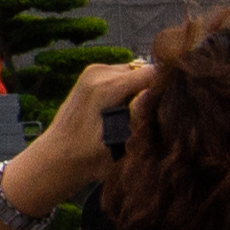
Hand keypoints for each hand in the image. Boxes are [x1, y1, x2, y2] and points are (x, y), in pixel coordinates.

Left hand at [14, 57, 156, 201]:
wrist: (55, 158)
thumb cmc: (86, 158)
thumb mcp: (117, 145)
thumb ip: (137, 117)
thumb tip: (154, 92)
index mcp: (105, 86)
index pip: (152, 73)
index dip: (167, 87)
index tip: (174, 106)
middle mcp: (99, 72)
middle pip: (144, 72)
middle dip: (153, 90)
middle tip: (155, 116)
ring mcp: (94, 71)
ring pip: (134, 73)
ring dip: (140, 90)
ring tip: (137, 116)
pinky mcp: (92, 75)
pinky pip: (122, 76)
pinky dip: (128, 89)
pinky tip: (124, 111)